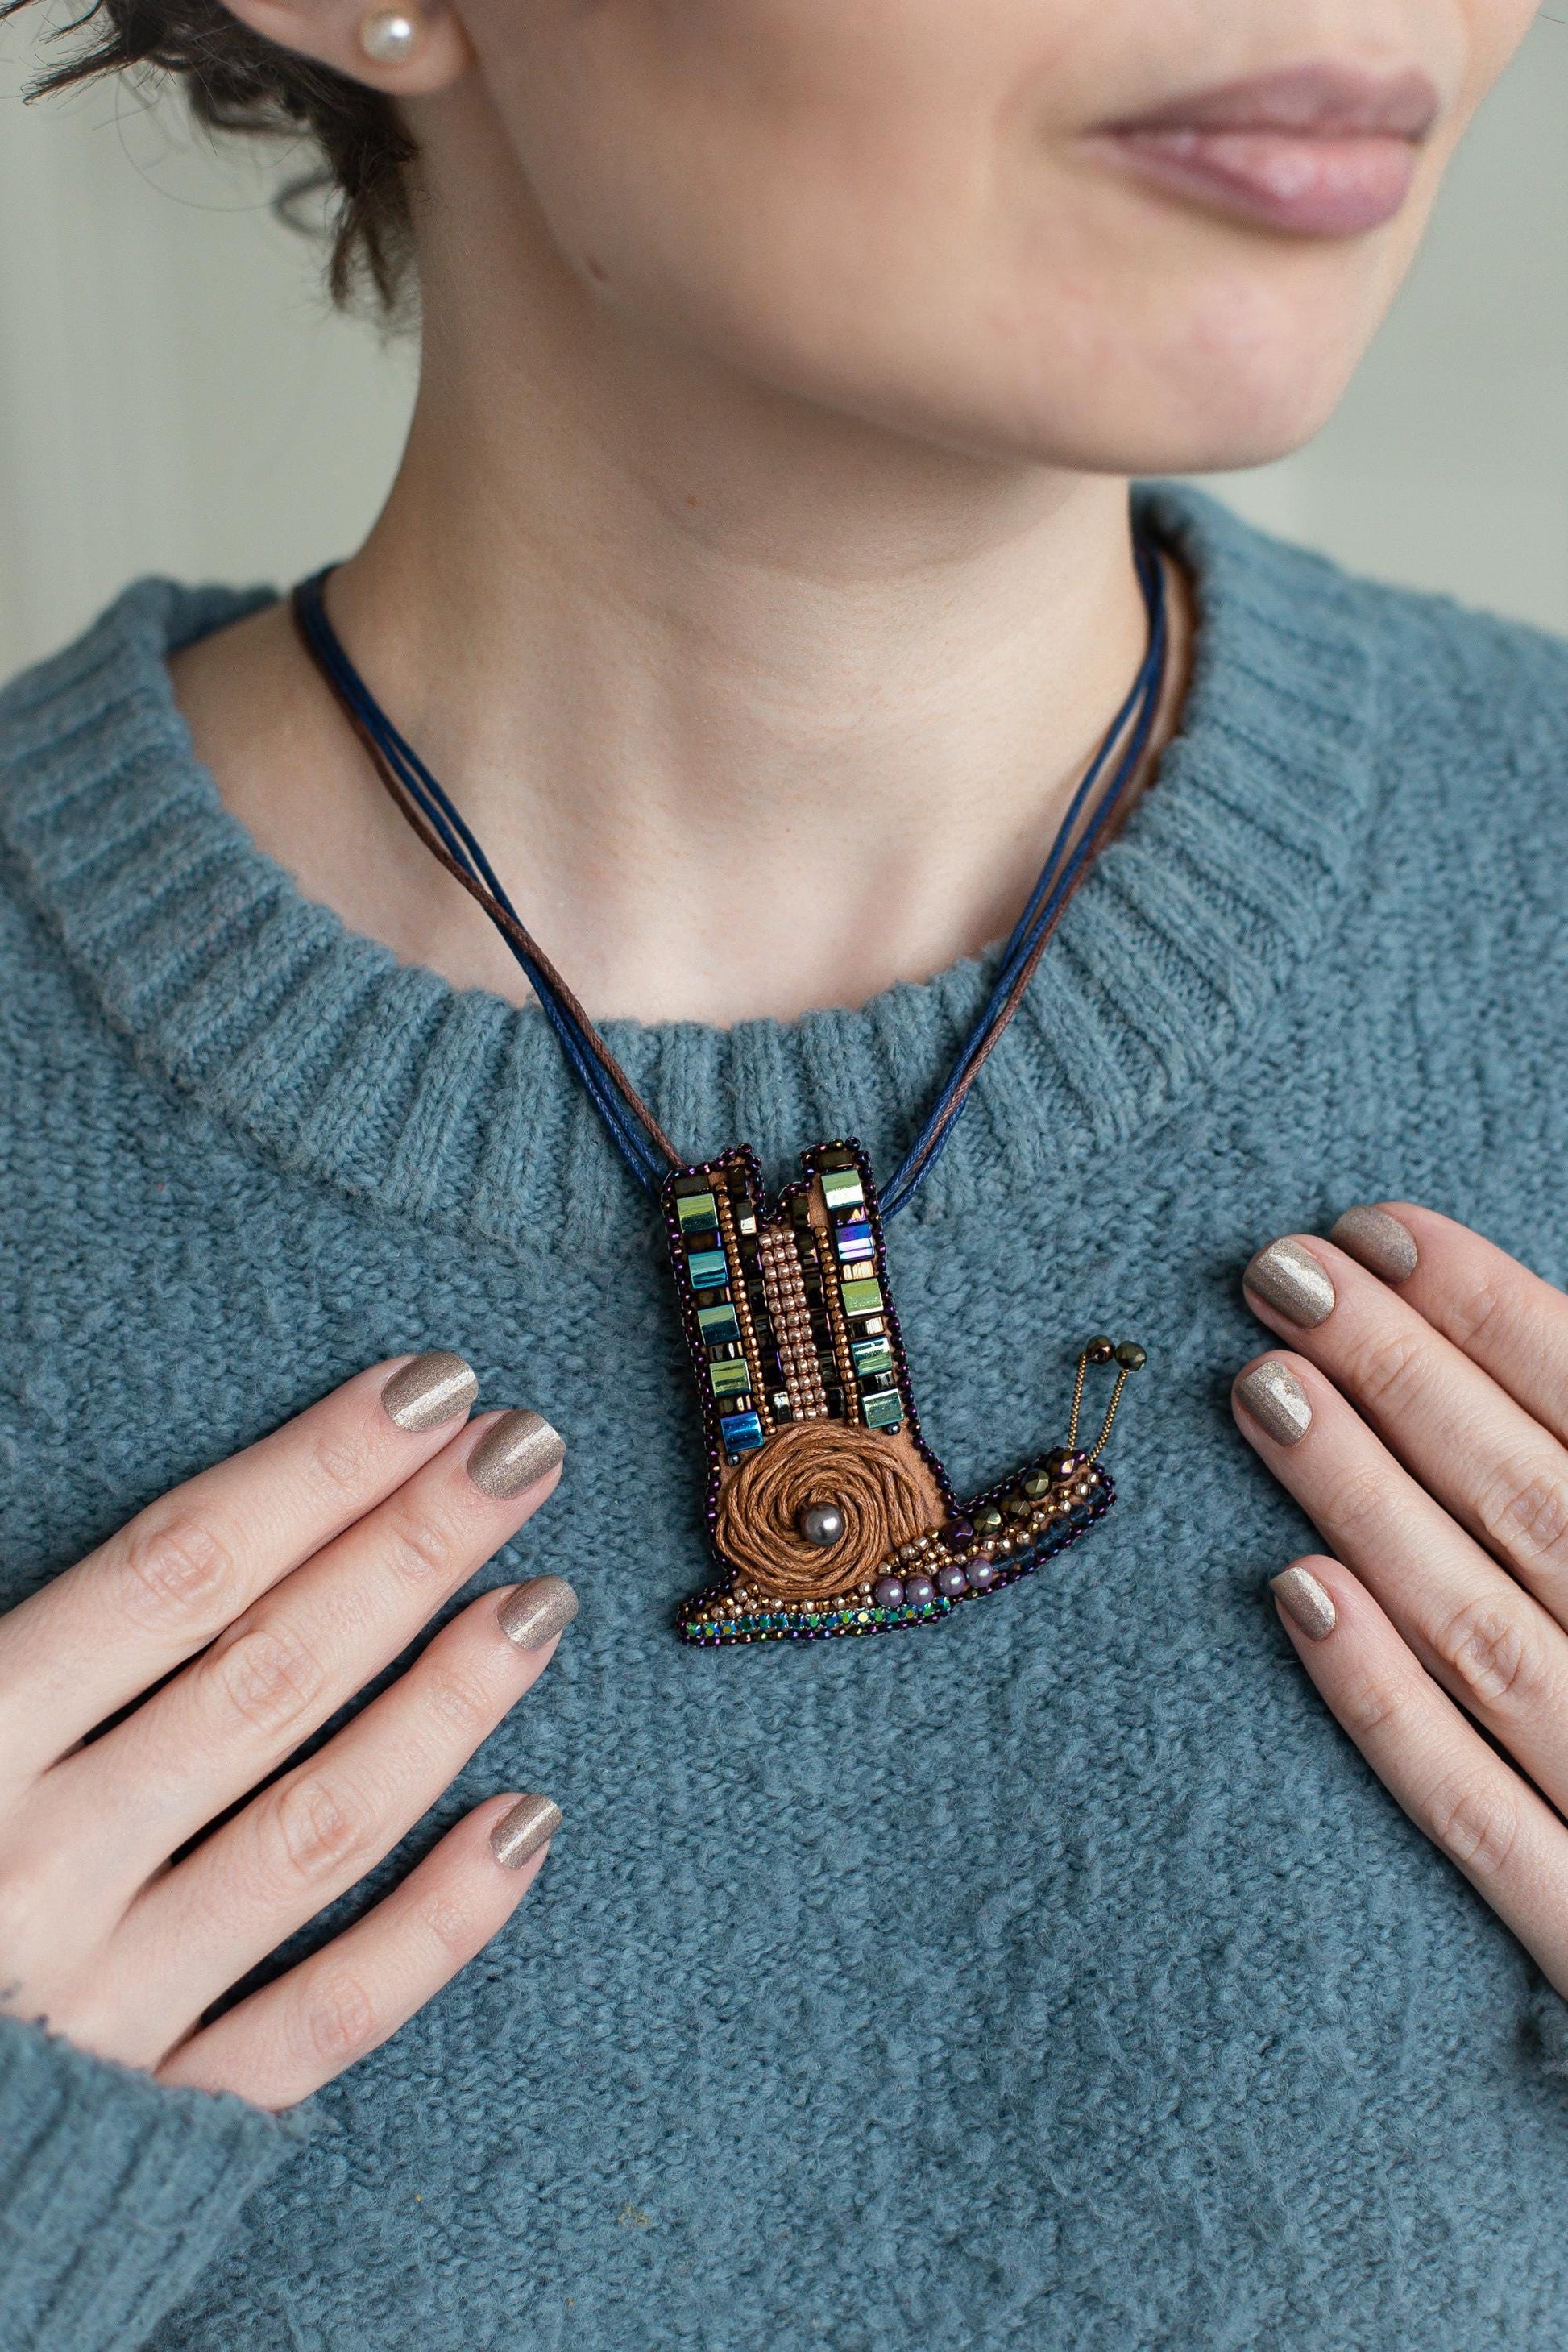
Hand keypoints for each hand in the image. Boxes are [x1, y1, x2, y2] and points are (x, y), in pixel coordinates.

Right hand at [0, 1354, 571, 2109]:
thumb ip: (9, 1634)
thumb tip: (111, 1492)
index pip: (177, 1573)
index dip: (315, 1472)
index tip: (432, 1389)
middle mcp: (33, 1869)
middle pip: (268, 1673)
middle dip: (409, 1546)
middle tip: (526, 1447)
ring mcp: (105, 2004)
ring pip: (314, 1829)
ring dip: (443, 1706)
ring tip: (542, 1600)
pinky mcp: (156, 2117)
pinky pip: (320, 2022)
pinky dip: (436, 1927)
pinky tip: (530, 1822)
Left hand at [1234, 1205, 1567, 1996]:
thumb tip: (1547, 1357)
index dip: (1502, 1315)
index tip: (1379, 1228)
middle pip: (1547, 1509)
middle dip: (1410, 1377)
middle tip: (1278, 1272)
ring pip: (1499, 1638)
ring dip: (1372, 1506)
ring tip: (1263, 1392)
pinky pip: (1486, 1824)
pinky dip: (1387, 1709)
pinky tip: (1292, 1598)